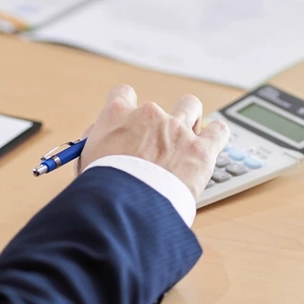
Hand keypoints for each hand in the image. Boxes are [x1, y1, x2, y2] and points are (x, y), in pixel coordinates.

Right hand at [79, 85, 229, 198]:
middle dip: (155, 124)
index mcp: (117, 115)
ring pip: (190, 107)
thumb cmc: (101, 191)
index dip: (127, 108)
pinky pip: (218, 131)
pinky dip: (215, 136)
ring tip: (185, 141)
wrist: (124, 209)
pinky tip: (211, 144)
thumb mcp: (85, 162)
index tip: (128, 123)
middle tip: (154, 147)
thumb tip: (98, 135)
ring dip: (188, 120)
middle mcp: (148, 116)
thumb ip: (95, 143)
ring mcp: (177, 130)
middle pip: (156, 107)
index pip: (122, 94)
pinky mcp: (200, 149)